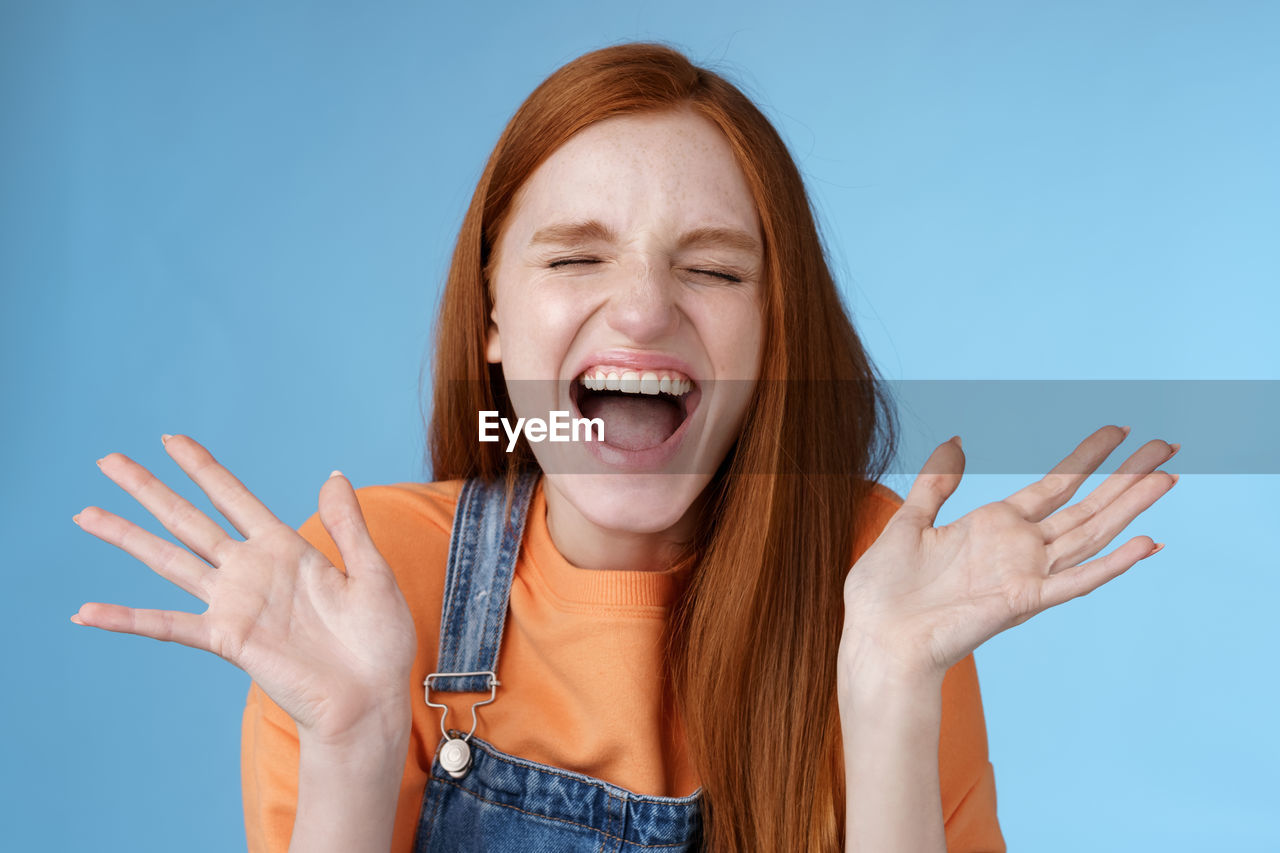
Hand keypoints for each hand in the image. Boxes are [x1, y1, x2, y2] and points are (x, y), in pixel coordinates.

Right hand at [71, 434, 417, 745]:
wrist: (371, 698)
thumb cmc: (378, 642)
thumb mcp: (371, 572)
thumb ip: (348, 525)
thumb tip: (332, 475)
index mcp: (286, 549)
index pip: (233, 498)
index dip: (202, 468)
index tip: (170, 439)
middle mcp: (252, 571)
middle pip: (188, 520)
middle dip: (149, 490)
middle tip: (108, 461)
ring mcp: (235, 605)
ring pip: (169, 560)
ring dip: (127, 537)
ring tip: (85, 514)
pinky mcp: (228, 640)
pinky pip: (168, 625)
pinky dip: (126, 618)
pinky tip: (87, 612)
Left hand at [840, 425, 1177, 682]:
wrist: (875, 640)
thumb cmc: (885, 593)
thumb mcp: (909, 522)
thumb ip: (935, 484)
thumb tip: (955, 441)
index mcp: (993, 528)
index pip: (1054, 486)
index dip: (1086, 457)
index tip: (1118, 430)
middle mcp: (1017, 550)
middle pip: (1085, 506)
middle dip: (1126, 476)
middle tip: (1167, 446)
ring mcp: (1023, 576)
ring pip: (1090, 535)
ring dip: (1130, 508)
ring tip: (1167, 478)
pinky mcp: (1020, 602)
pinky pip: (1074, 582)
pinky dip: (1111, 565)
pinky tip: (1146, 544)